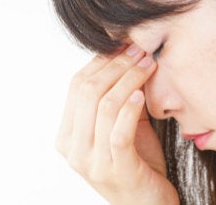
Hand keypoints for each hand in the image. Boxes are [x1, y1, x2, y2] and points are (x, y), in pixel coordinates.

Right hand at [56, 45, 179, 204]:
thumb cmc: (138, 162)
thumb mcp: (121, 125)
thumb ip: (117, 97)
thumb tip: (125, 53)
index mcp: (67, 136)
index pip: (76, 86)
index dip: (101, 62)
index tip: (125, 45)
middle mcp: (73, 149)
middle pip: (87, 92)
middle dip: (116, 66)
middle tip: (140, 51)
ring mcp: (91, 162)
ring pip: (104, 106)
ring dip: (128, 80)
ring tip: (148, 66)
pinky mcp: (115, 170)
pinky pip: (118, 131)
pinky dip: (130, 109)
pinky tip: (141, 95)